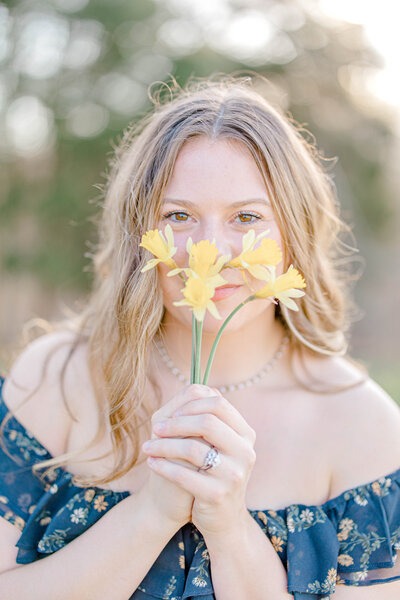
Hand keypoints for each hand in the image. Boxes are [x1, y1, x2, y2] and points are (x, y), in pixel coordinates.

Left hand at [141, 385, 256, 537]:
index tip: (171, 413)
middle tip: (156, 428)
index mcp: (245, 434)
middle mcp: (245, 452)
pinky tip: (152, 463)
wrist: (222, 519)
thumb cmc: (213, 473)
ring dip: (164, 445)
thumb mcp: (218, 445)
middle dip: (175, 423)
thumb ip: (209, 418)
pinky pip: (183, 475)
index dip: (191, 404)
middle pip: (207, 422)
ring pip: (192, 448)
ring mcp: (234, 474)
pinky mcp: (217, 495)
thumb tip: (193, 390)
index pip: (219, 403)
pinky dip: (163, 466)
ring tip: (148, 447)